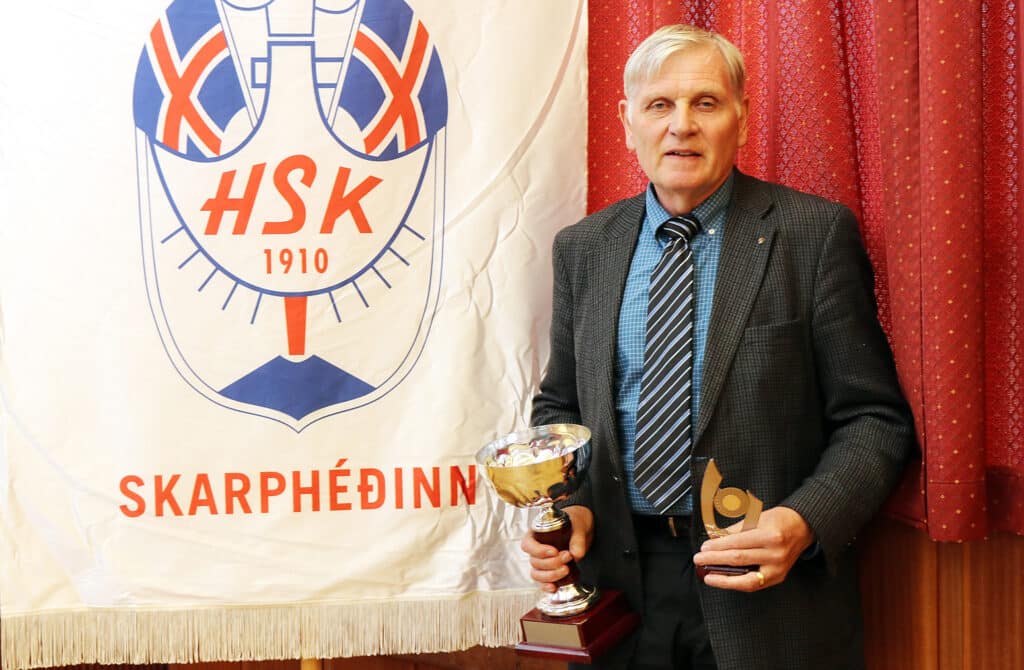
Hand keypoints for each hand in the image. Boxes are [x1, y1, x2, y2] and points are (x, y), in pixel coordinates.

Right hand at [519, 505, 592, 592]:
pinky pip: (542, 583)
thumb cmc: (574, 522)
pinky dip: (547, 587)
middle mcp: (536, 550)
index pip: (527, 545)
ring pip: (537, 574)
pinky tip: (555, 587)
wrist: (581, 530)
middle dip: (552, 563)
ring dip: (551, 575)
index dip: (539, 551)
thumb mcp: (578, 525)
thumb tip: (577, 554)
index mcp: (536, 534)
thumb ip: (577, 539)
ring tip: (566, 569)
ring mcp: (541, 562)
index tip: (554, 551)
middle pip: (534, 562)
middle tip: (568, 556)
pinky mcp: (549, 572)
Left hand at [693, 506, 813, 591]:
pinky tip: (725, 580)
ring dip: (724, 578)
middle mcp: (776, 554)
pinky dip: (737, 584)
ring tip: (709, 576)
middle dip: (715, 560)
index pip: (737, 543)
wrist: (802, 528)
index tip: (704, 547)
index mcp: (770, 536)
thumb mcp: (756, 518)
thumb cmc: (779, 521)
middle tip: (699, 559)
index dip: (718, 546)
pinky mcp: (778, 577)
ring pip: (746, 578)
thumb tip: (714, 538)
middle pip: (739, 559)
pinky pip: (754, 584)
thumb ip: (735, 530)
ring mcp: (778, 568)